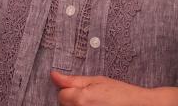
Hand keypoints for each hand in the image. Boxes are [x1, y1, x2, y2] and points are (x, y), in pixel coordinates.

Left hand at [50, 71, 177, 105]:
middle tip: (94, 98)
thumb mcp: (98, 81)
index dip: (72, 90)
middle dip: (75, 99)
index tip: (85, 90)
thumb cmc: (124, 94)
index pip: (61, 94)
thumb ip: (74, 80)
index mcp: (82, 99)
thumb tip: (53, 75)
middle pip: (65, 104)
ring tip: (97, 104)